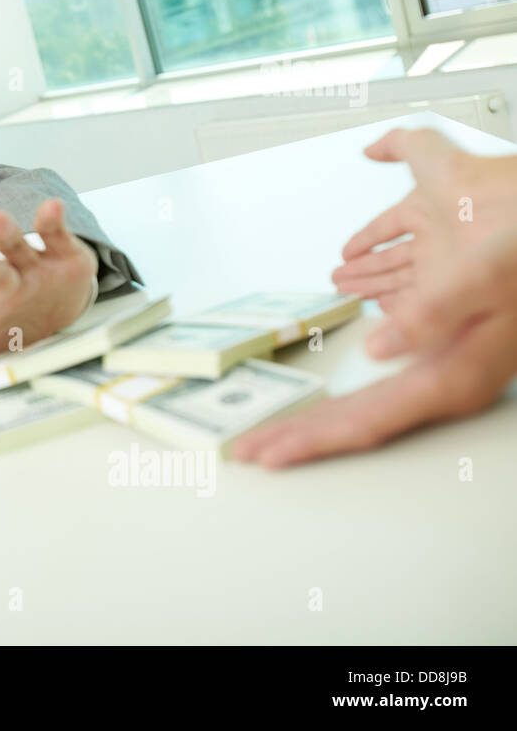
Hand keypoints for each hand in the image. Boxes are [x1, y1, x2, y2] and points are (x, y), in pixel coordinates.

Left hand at [232, 301, 516, 466]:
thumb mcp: (486, 276)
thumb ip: (435, 312)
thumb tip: (380, 349)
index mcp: (449, 377)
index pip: (366, 421)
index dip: (314, 439)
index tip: (270, 454)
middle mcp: (440, 389)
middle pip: (355, 426)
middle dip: (298, 441)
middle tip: (243, 453)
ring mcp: (438, 383)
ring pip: (362, 415)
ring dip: (311, 429)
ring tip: (264, 442)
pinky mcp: (434, 370)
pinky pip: (375, 400)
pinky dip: (338, 411)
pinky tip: (316, 418)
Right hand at [331, 127, 516, 356]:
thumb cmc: (486, 191)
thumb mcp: (434, 159)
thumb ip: (402, 145)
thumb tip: (373, 147)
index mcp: (430, 210)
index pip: (389, 227)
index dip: (366, 238)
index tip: (349, 250)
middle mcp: (439, 241)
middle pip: (392, 260)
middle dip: (363, 270)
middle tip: (342, 278)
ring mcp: (446, 268)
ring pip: (400, 283)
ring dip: (373, 287)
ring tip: (350, 292)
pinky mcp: (451, 294)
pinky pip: (414, 305)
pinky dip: (396, 308)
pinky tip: (384, 310)